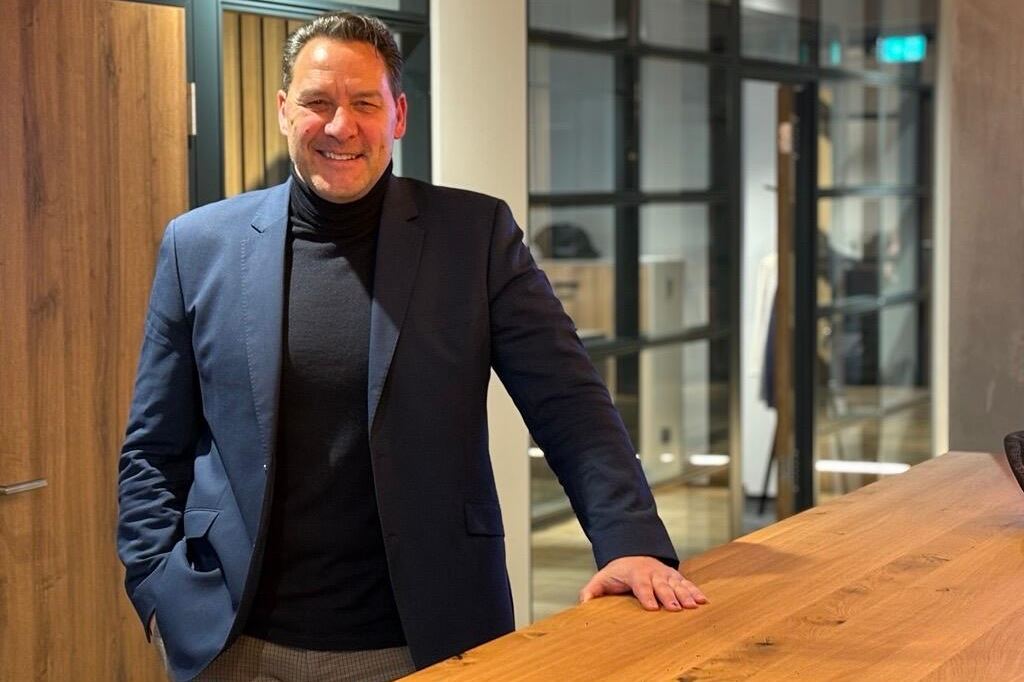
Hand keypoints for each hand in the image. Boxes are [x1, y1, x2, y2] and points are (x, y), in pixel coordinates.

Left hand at [579, 555, 707, 611]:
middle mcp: (652, 573)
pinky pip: (686, 583)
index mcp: (635, 574)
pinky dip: (695, 591)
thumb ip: (592, 591)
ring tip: (694, 606)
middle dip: (669, 596)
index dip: (646, 595)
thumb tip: (584, 604)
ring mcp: (665, 574)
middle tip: (675, 609)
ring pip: (676, 584)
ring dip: (685, 594)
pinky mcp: (675, 577)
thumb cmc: (618, 573)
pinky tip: (703, 600)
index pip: (641, 585)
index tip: (652, 607)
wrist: (633, 554)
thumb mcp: (602, 579)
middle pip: (661, 585)